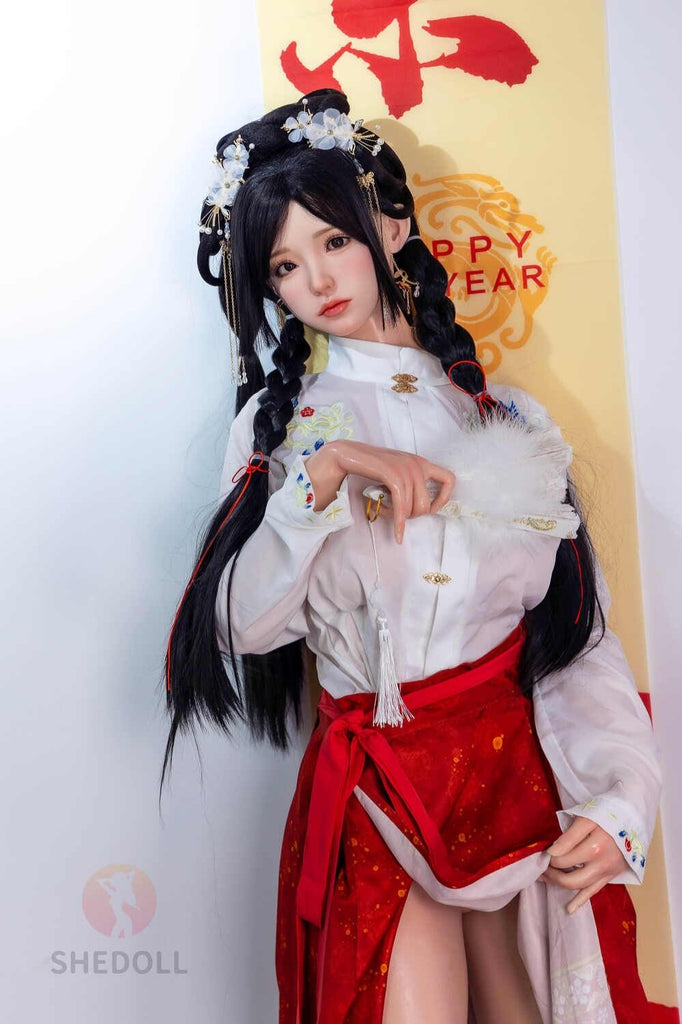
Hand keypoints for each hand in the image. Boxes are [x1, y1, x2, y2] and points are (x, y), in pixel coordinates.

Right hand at [305, 440, 454, 543]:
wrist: (347, 454)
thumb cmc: (371, 468)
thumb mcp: (397, 474)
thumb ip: (410, 485)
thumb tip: (418, 510)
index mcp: (421, 463)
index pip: (449, 480)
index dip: (443, 499)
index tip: (429, 509)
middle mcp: (417, 464)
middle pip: (427, 504)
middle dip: (412, 517)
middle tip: (397, 515)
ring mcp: (406, 469)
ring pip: (414, 508)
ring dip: (399, 519)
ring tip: (384, 513)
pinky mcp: (393, 475)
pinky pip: (402, 507)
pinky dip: (399, 524)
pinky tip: (397, 534)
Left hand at [542, 816, 625, 913]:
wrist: (633, 818)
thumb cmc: (608, 814)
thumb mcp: (587, 817)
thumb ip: (569, 836)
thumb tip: (552, 852)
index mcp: (594, 846)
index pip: (563, 858)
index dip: (548, 857)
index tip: (542, 853)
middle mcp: (601, 863)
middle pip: (570, 878)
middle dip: (551, 874)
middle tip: (541, 867)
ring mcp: (607, 872)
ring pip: (579, 886)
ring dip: (560, 884)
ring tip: (546, 878)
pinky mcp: (611, 876)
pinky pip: (594, 891)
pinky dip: (580, 901)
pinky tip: (569, 909)